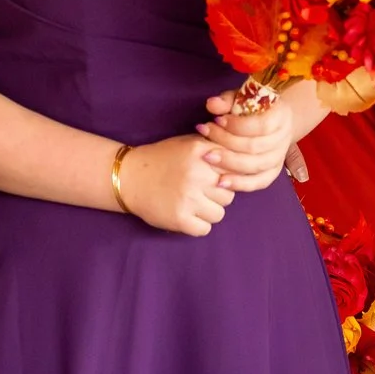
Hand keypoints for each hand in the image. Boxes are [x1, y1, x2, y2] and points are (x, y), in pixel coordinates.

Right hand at [117, 135, 234, 236]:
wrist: (129, 177)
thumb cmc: (163, 159)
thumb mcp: (189, 144)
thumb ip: (215, 148)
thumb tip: (245, 157)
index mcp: (201, 153)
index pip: (234, 170)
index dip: (228, 177)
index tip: (218, 179)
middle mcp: (196, 174)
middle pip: (230, 193)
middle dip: (218, 195)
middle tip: (201, 192)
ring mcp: (188, 198)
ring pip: (219, 213)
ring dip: (209, 211)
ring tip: (193, 203)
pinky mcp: (179, 219)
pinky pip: (205, 229)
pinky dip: (198, 225)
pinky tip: (187, 215)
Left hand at [197, 91, 294, 192]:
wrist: (271, 121)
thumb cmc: (253, 108)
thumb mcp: (242, 98)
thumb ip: (227, 101)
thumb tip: (211, 104)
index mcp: (280, 115)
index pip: (261, 125)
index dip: (236, 125)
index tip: (215, 120)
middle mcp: (283, 138)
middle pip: (255, 147)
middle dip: (226, 142)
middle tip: (204, 136)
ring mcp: (279, 157)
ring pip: (256, 166)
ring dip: (229, 163)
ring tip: (207, 157)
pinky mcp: (273, 172)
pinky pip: (259, 182)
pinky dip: (240, 184)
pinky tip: (221, 181)